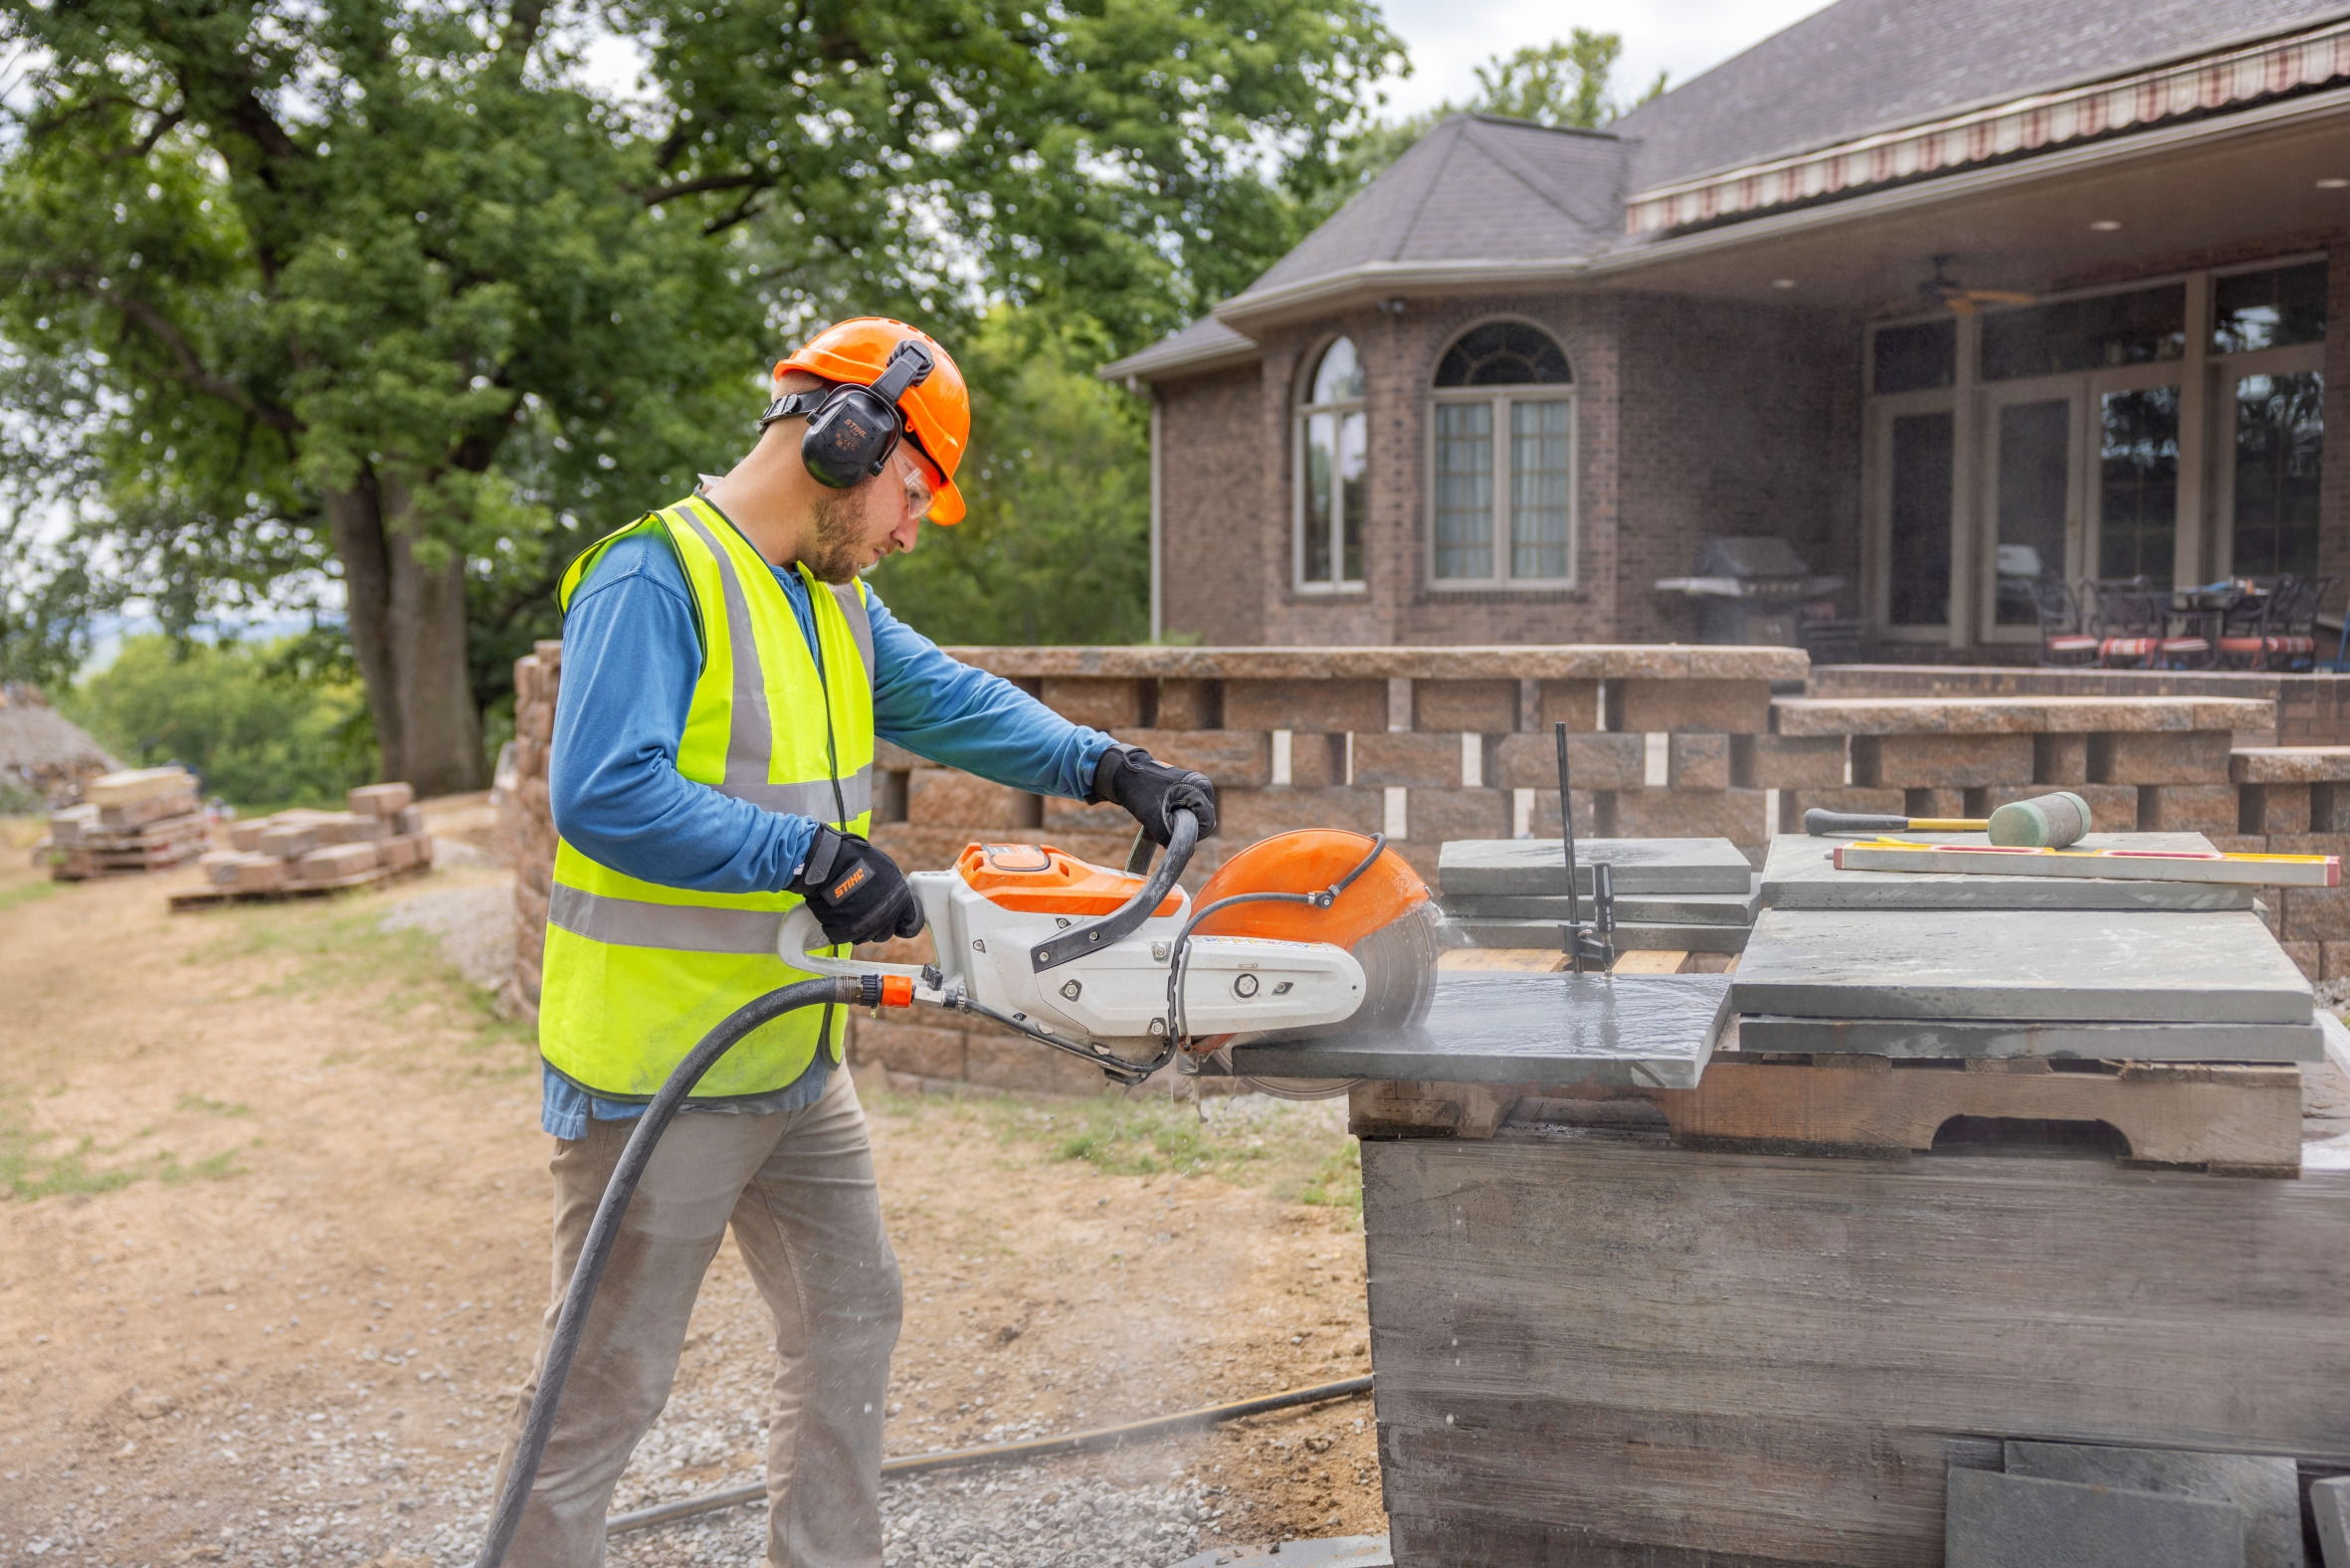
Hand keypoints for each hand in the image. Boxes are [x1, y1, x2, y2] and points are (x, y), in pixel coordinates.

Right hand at [788, 827, 924, 945]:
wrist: (829, 864)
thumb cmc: (858, 860)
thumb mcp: (888, 870)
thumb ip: (896, 890)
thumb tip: (898, 898)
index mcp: (901, 901)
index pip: (912, 925)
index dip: (904, 923)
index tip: (899, 923)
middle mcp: (886, 917)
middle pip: (886, 933)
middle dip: (879, 925)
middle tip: (868, 911)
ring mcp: (865, 927)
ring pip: (866, 936)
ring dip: (861, 927)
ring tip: (852, 909)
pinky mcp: (845, 933)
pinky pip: (848, 937)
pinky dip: (843, 929)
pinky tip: (840, 913)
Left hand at [1091, 745, 1217, 846]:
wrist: (1125, 773)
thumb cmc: (1139, 791)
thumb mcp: (1153, 818)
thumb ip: (1170, 837)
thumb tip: (1189, 853)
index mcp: (1200, 789)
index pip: (1207, 825)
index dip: (1189, 835)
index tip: (1168, 831)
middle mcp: (1202, 787)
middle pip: (1201, 822)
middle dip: (1182, 829)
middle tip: (1160, 823)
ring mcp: (1196, 788)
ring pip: (1193, 820)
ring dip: (1176, 825)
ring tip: (1157, 817)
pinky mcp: (1187, 791)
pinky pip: (1187, 813)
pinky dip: (1173, 818)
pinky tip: (1158, 813)